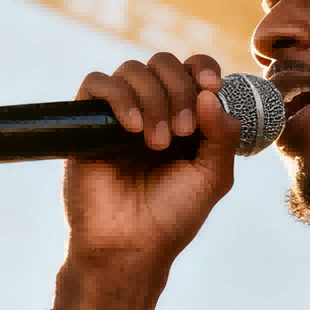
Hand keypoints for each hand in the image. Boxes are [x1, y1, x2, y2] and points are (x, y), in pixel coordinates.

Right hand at [53, 52, 241, 309]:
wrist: (129, 246)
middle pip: (163, 63)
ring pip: (132, 69)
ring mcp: (119, 114)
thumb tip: (211, 94)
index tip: (212, 86)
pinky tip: (132, 129)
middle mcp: (153, 110)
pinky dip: (118, 97)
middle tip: (184, 132)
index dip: (203, 67)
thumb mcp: (212, 178)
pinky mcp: (88, 122)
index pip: (193, 71)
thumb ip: (222, 137)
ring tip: (157, 143)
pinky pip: (96, 83)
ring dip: (153, 99)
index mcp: (186, 119)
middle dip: (179, 89)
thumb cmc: (171, 217)